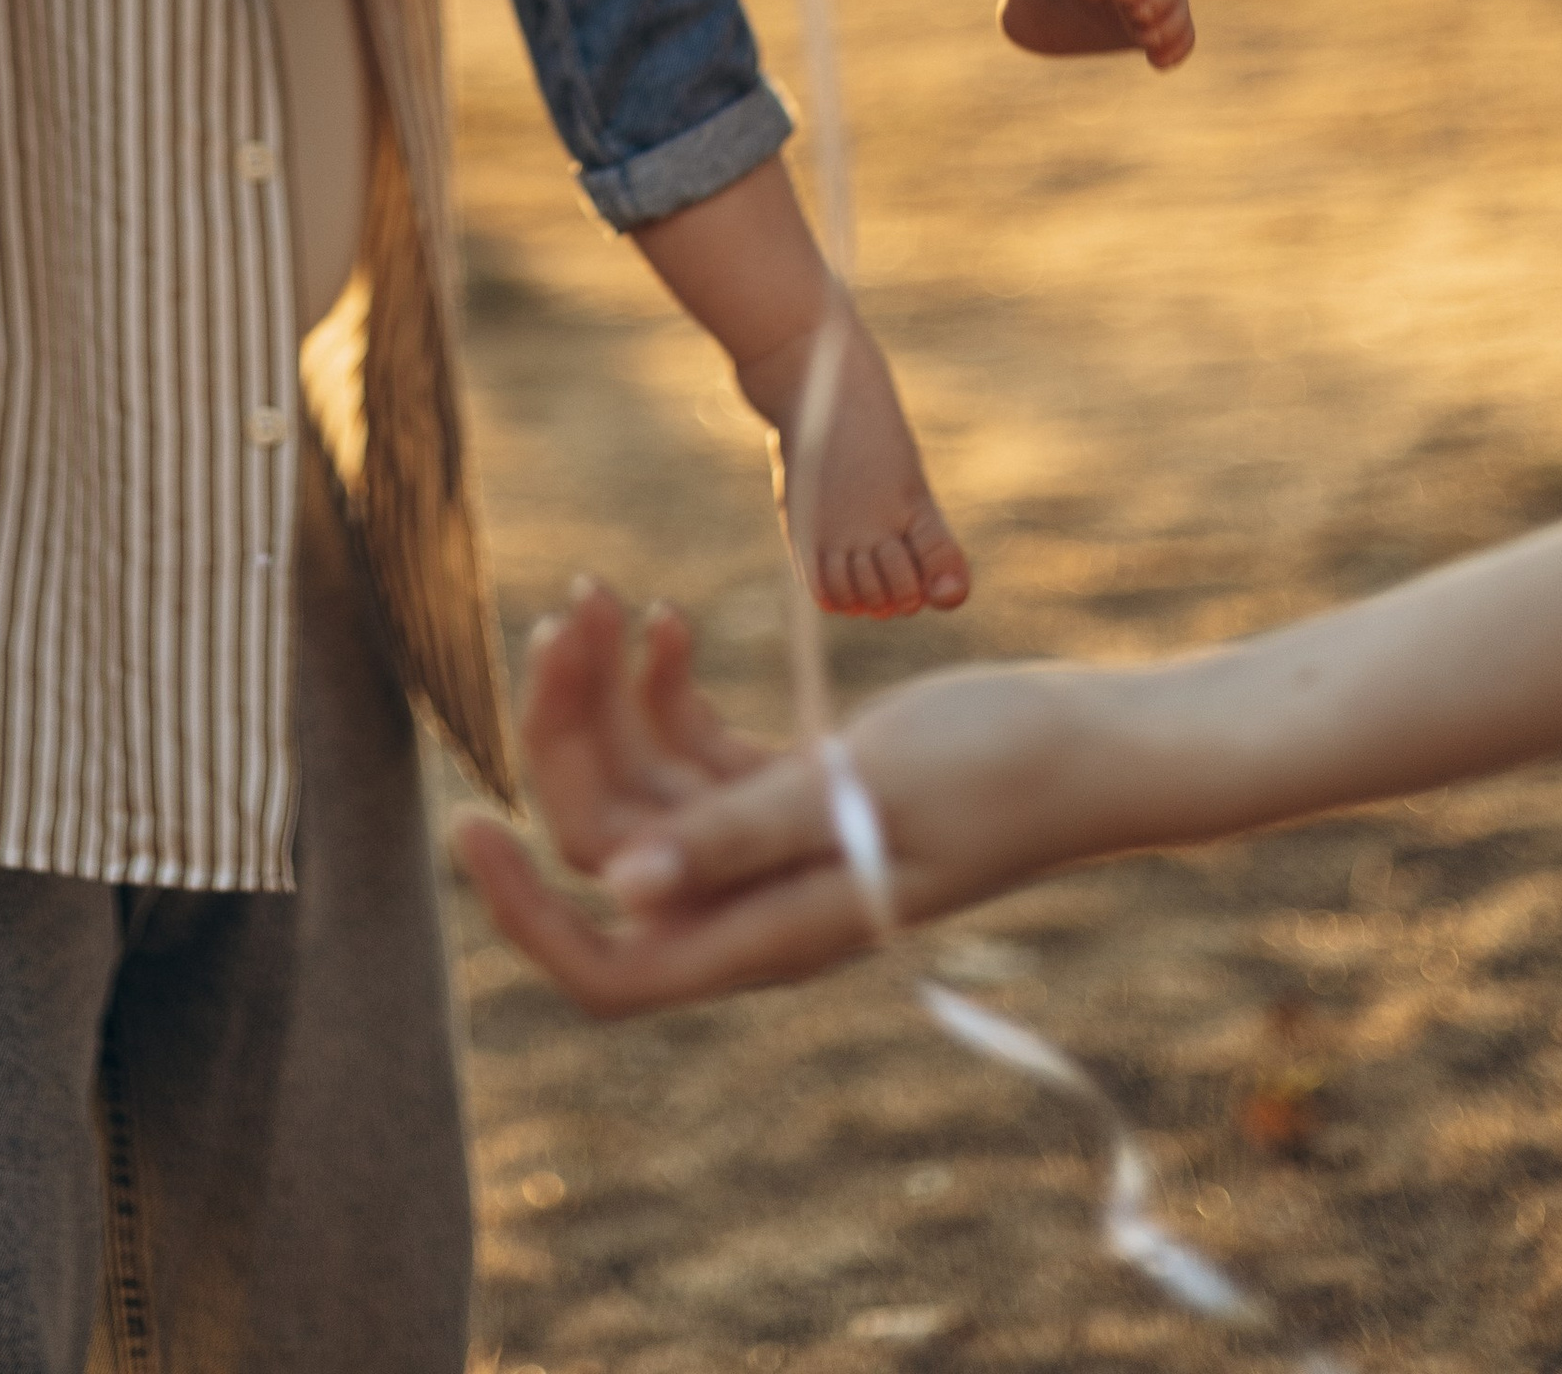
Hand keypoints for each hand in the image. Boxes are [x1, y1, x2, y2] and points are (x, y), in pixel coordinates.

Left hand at [456, 592, 1096, 1017]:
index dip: (527, 917)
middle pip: (610, 844)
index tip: (467, 823)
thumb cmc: (1001, 766)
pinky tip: (673, 618)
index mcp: (769, 928)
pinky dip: (666, 686)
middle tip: (571, 608)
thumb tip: (616, 892)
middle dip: (567, 731)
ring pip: (643, 785)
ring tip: (606, 594)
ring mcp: (774, 844)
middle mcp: (758, 899)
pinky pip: (693, 751)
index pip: (611, 968)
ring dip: (607, 691)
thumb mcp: (863, 789)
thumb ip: (738, 836)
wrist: (1094, 741)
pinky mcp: (796, 790)